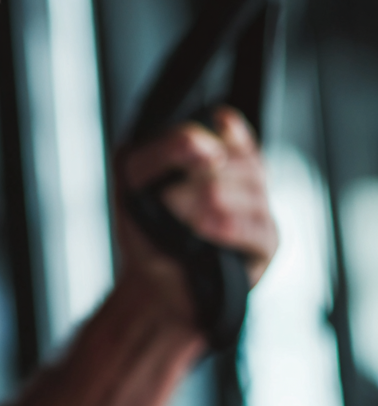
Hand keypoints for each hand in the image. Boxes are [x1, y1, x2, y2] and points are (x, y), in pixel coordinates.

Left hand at [117, 106, 277, 328]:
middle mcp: (247, 171)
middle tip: (166, 208)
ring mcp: (263, 205)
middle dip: (182, 187)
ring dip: (190, 212)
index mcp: (220, 146)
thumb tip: (208, 148)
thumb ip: (165, 150)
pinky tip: (202, 236)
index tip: (168, 168)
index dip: (190, 145)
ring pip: (226, 193)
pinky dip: (217, 232)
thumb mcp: (136, 176)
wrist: (154, 281)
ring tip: (181, 228)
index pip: (223, 124)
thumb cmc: (147, 227)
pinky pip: (248, 227)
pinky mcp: (269, 240)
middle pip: (222, 161)